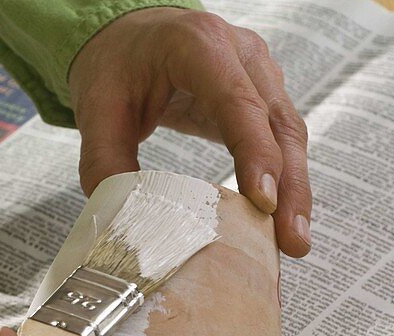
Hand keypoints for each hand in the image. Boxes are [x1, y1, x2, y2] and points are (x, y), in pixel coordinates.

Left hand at [69, 7, 311, 256]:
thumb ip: (105, 161)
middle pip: (278, 124)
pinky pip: (283, 140)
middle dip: (289, 187)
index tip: (263, 204)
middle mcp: (242, 52)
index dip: (256, 153)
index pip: (238, 102)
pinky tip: (281, 221)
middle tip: (292, 242)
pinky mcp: (265, 95)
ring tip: (294, 242)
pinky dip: (286, 181)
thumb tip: (122, 222)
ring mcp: (260, 72)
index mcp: (199, 45)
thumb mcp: (98, 109)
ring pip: (290, 135)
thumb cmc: (117, 65)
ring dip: (295, 191)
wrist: (130, 36)